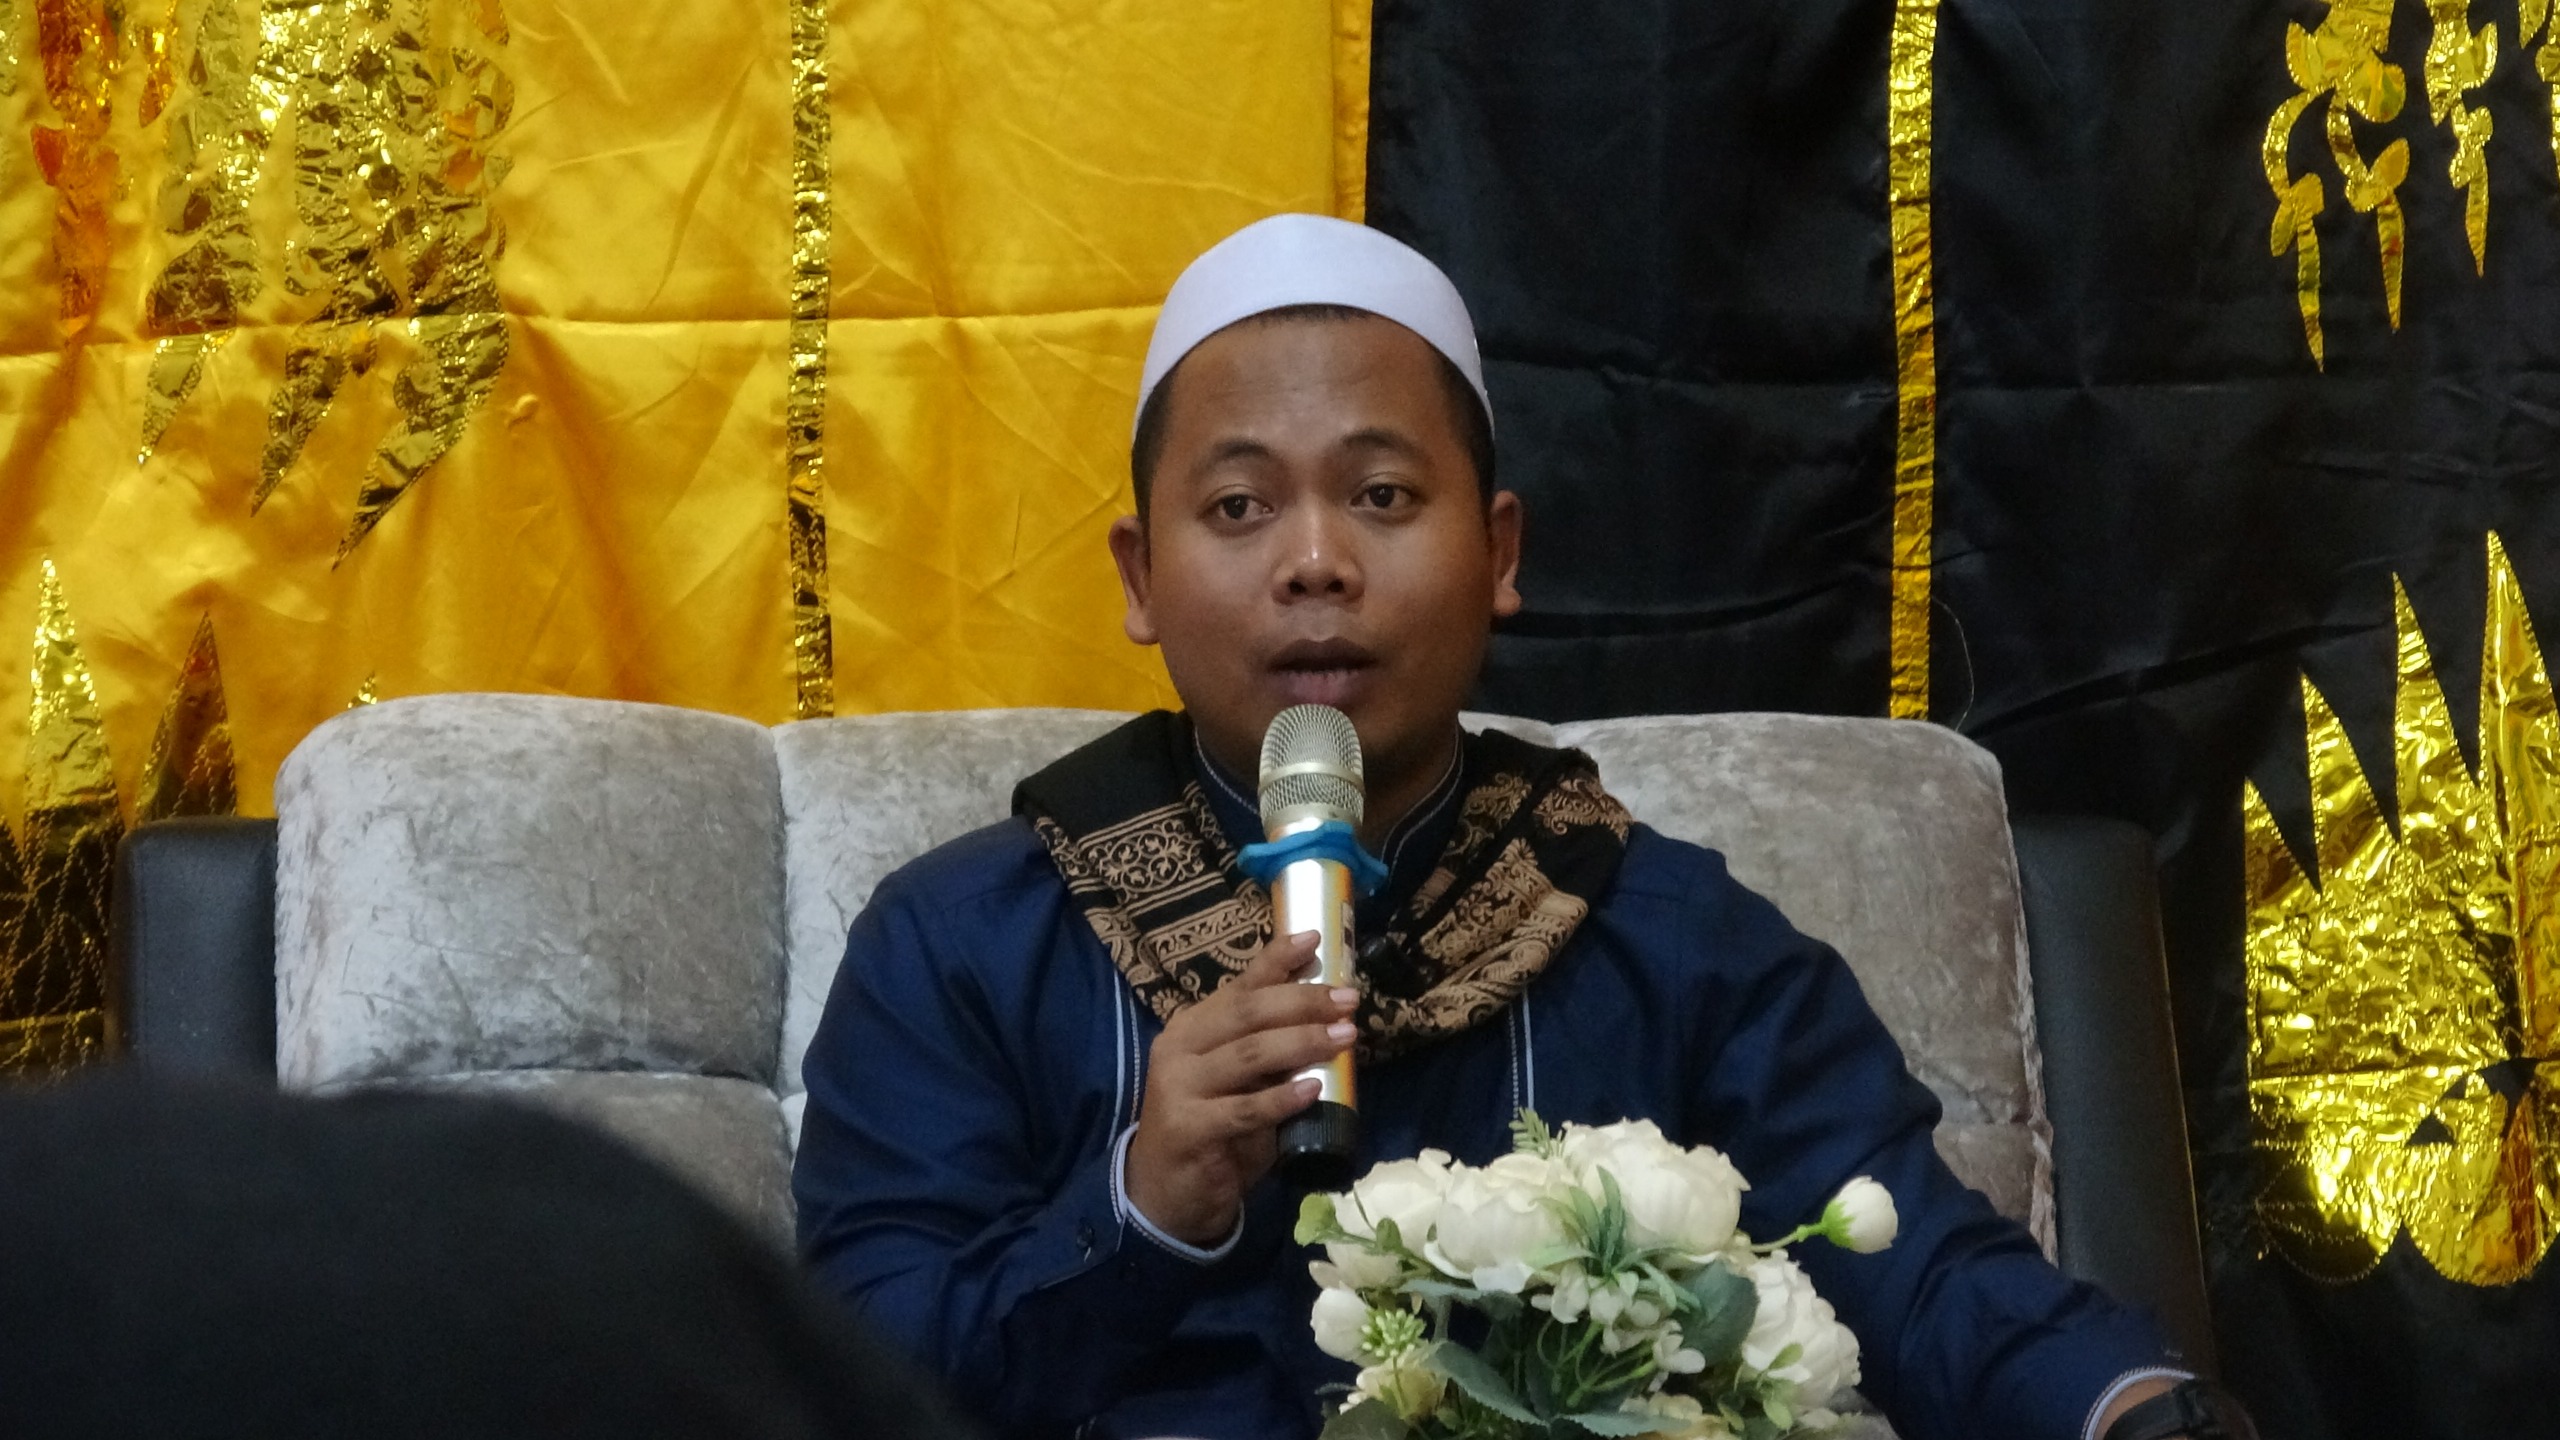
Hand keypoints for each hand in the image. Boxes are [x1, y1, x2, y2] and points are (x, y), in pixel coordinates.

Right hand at [1123, 931, 1357, 1245]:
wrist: (1164, 1193)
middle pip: (1247, 1013)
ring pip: (1248, 1055)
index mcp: (1193, 1027)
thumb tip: (1328, 1014)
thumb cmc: (1213, 1129)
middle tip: (1347, 1000)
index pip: (1239, 986)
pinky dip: (1281, 1098)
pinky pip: (1243, 1110)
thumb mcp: (1240, 1081)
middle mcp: (1180, 1048)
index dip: (1276, 960)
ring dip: (1301, 1042)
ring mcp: (1179, 1087)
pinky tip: (1313, 1090)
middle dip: (1302, 1002)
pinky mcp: (1189, 1128)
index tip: (1315, 939)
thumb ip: (1269, 1048)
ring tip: (1344, 1036)